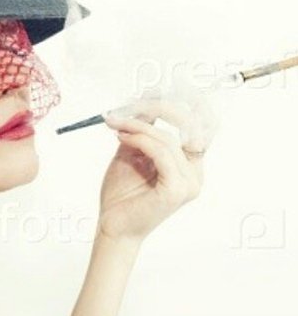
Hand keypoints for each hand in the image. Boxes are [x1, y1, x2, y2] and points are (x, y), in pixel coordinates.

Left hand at [94, 85, 219, 244]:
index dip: (186, 102)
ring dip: (138, 125)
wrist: (112, 225)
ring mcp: (189, 182)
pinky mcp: (176, 190)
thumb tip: (146, 99)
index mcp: (190, 164)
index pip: (202, 125)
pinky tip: (121, 137)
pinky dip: (140, 139)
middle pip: (191, 125)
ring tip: (115, 124)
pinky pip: (161, 152)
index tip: (156, 90)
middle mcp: (195, 173)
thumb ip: (143, 130)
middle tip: (130, 105)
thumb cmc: (121, 193)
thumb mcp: (132, 153)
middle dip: (160, 108)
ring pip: (168, 139)